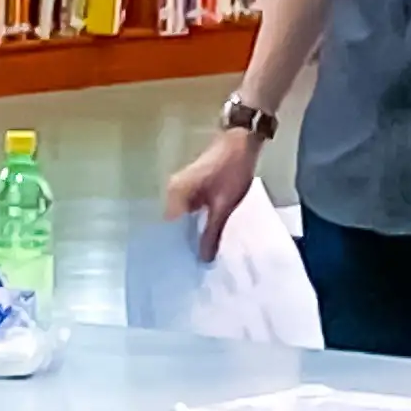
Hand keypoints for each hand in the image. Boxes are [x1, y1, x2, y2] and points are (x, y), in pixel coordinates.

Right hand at [165, 128, 260, 259]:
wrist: (242, 141)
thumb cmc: (232, 170)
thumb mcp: (224, 205)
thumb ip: (212, 232)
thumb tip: (203, 260)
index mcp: (176, 194)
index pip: (168, 230)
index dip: (175, 249)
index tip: (181, 269)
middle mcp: (173, 191)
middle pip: (175, 225)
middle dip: (184, 244)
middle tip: (193, 269)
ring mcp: (183, 188)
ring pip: (184, 218)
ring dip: (192, 234)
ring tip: (200, 258)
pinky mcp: (193, 187)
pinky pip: (191, 210)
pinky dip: (198, 223)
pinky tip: (207, 237)